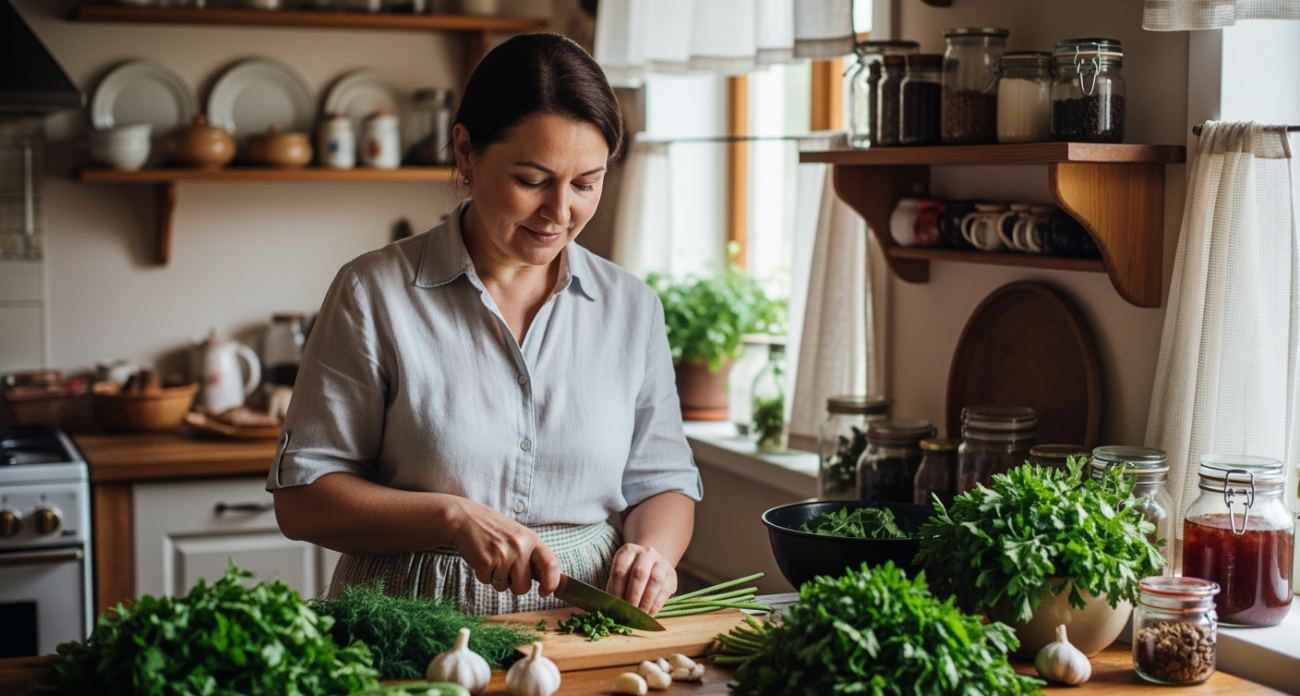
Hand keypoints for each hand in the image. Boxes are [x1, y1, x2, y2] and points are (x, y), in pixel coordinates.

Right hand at [446, 498, 560, 595]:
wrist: (464, 517)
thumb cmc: (493, 528)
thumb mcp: (519, 535)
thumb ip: (531, 554)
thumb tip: (546, 579)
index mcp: (531, 539)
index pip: (551, 565)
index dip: (551, 583)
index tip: (545, 591)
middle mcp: (519, 547)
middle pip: (524, 586)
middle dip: (515, 585)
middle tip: (505, 568)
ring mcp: (502, 554)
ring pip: (504, 587)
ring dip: (496, 578)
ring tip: (491, 557)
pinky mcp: (484, 562)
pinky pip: (487, 582)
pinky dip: (483, 575)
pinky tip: (481, 558)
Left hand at [606, 543, 675, 615]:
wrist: (651, 564)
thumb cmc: (630, 574)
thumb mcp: (620, 575)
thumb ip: (615, 588)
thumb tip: (613, 608)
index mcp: (628, 551)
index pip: (620, 570)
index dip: (617, 590)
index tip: (616, 605)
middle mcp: (646, 553)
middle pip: (639, 574)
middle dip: (633, 596)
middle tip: (629, 612)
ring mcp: (661, 562)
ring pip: (655, 581)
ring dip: (646, 601)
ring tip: (640, 615)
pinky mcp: (672, 573)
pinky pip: (665, 590)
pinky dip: (656, 604)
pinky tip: (649, 613)